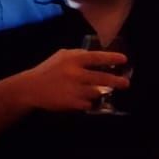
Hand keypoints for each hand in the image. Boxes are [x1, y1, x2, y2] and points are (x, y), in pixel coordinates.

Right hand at [13, 48, 130, 112]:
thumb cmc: (47, 70)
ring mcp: (75, 89)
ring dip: (100, 92)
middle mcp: (76, 74)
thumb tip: (96, 56)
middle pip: (103, 78)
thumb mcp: (61, 56)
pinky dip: (88, 101)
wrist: (31, 88)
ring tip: (101, 91)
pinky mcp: (73, 103)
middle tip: (126, 83)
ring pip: (97, 92)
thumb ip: (78, 54)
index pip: (97, 57)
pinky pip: (88, 103)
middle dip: (117, 81)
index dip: (112, 58)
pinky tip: (84, 99)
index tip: (124, 59)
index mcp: (73, 59)